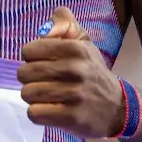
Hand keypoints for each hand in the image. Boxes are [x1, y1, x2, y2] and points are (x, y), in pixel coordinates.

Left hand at [18, 7, 126, 138]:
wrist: (117, 108)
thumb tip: (46, 27)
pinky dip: (38, 113)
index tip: (44, 63)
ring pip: (28, 94)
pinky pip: (35, 114)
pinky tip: (50, 110)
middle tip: (43, 82)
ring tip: (47, 96)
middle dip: (29, 79)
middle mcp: (75, 69)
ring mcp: (74, 95)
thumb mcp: (83, 42)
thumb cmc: (92, 71)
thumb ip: (64, 24)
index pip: (28, 51)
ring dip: (33, 97)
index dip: (32, 58)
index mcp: (75, 48)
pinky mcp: (71, 118)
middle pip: (24, 73)